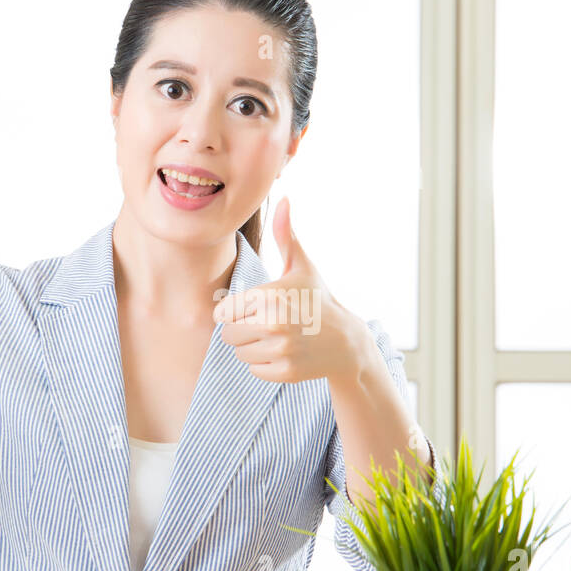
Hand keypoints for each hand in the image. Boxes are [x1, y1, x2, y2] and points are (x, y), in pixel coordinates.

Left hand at [213, 197, 370, 382]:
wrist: (346, 341)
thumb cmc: (317, 299)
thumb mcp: (302, 267)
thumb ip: (285, 236)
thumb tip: (284, 198)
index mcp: (269, 296)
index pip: (223, 312)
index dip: (236, 310)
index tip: (257, 308)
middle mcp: (273, 323)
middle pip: (228, 334)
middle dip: (243, 330)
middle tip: (269, 324)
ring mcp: (281, 349)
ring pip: (240, 353)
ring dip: (253, 347)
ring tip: (279, 337)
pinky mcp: (285, 371)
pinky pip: (254, 369)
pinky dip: (265, 364)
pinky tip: (286, 352)